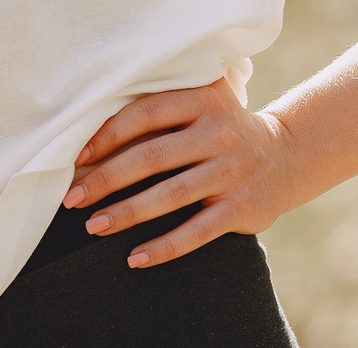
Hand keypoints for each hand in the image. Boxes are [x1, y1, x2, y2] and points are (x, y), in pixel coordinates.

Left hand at [62, 77, 302, 268]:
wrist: (285, 156)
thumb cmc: (221, 128)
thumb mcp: (201, 103)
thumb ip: (160, 107)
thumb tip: (91, 136)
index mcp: (204, 100)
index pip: (145, 114)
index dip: (107, 135)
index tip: (77, 157)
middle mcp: (219, 133)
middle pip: (152, 157)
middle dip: (106, 179)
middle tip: (72, 198)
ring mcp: (232, 172)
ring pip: (170, 196)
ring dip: (126, 214)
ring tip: (93, 226)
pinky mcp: (241, 208)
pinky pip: (196, 233)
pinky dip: (163, 247)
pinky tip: (134, 258)